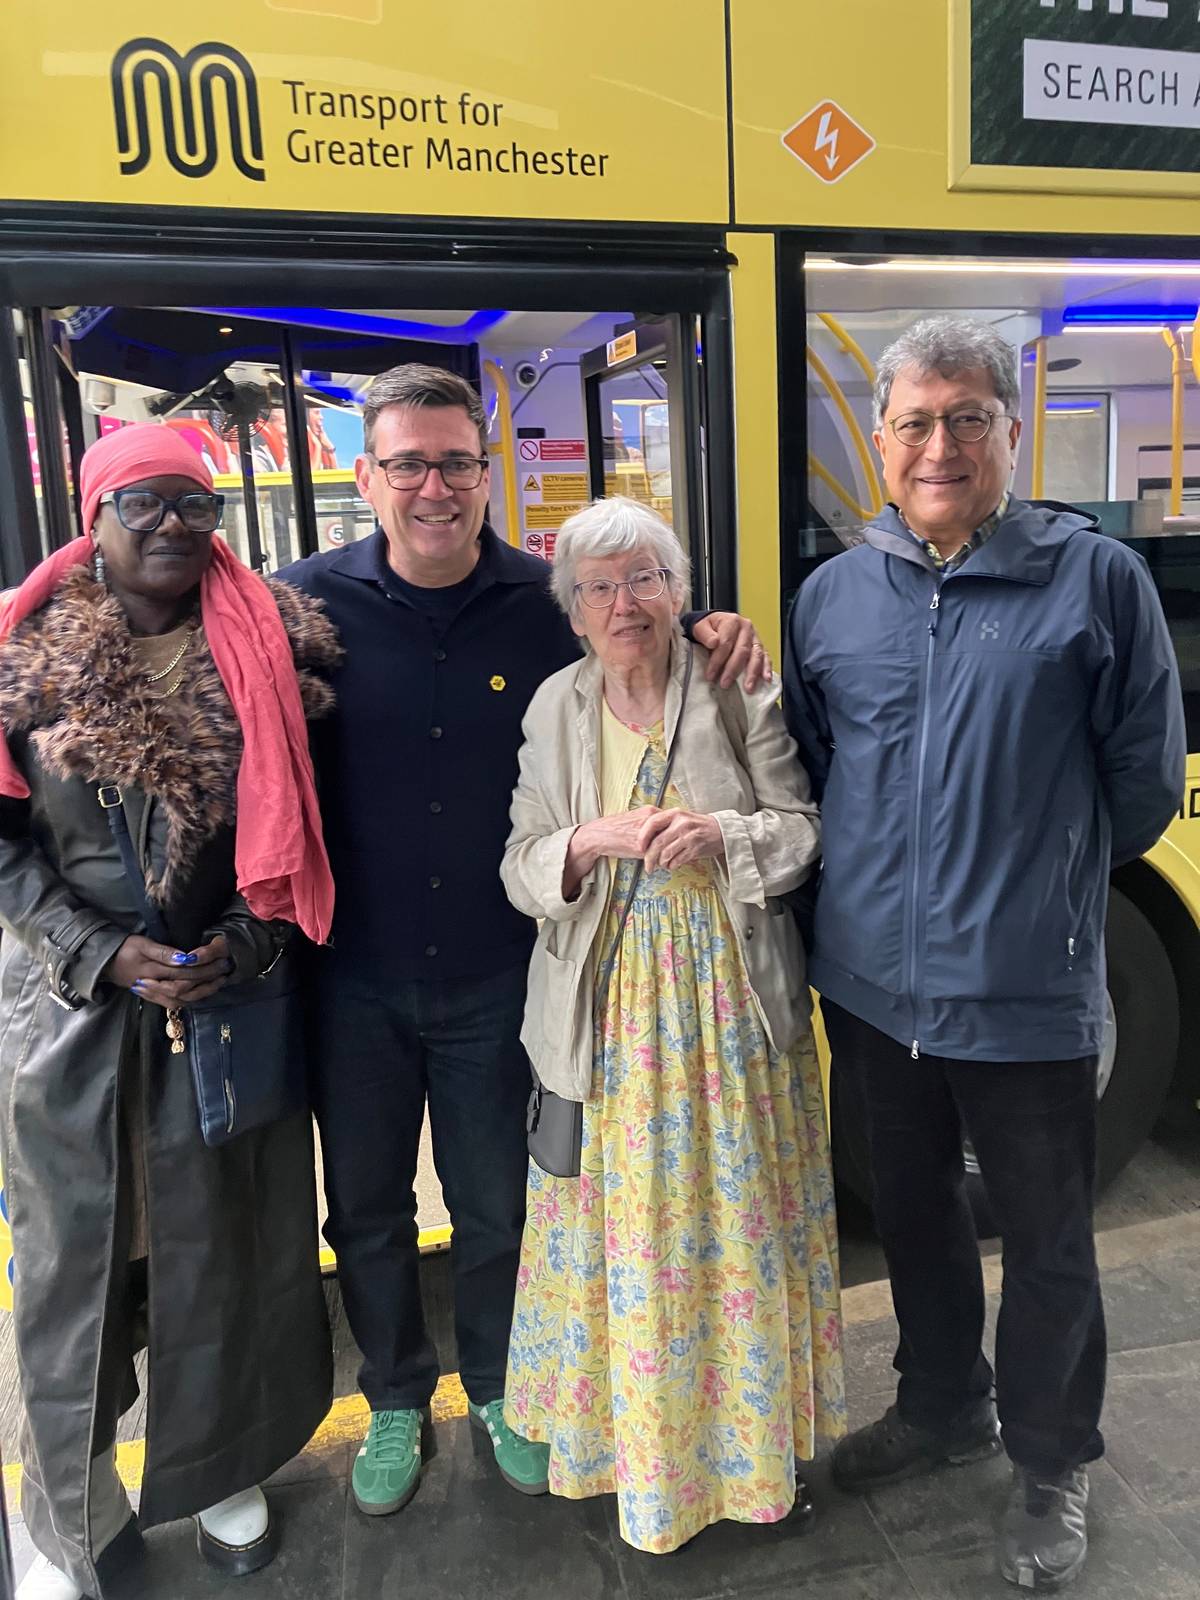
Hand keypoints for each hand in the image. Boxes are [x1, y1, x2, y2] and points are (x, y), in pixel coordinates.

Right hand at [105, 933, 233, 1009]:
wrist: (105, 964)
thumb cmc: (124, 950)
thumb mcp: (141, 944)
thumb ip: (163, 952)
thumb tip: (185, 958)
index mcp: (152, 972)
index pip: (182, 972)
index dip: (202, 967)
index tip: (218, 959)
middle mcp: (155, 987)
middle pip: (186, 987)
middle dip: (207, 979)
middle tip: (224, 968)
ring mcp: (155, 995)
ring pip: (184, 999)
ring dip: (204, 991)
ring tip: (220, 981)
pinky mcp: (155, 999)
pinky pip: (177, 1003)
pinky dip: (193, 999)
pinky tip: (205, 992)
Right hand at [563, 807, 672, 898]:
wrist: (598, 835)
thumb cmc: (616, 829)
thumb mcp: (636, 820)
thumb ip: (652, 825)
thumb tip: (669, 835)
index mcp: (650, 811)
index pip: (674, 823)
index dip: (675, 835)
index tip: (675, 844)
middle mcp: (650, 820)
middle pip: (673, 835)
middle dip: (674, 846)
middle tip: (673, 855)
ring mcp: (646, 834)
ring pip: (667, 847)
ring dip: (667, 856)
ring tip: (664, 863)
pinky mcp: (640, 847)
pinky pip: (657, 857)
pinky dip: (658, 863)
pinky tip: (653, 866)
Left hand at [643, 810, 724, 872]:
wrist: (720, 831)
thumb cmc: (696, 826)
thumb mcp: (681, 818)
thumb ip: (665, 825)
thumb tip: (644, 841)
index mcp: (675, 814)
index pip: (653, 823)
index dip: (642, 836)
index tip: (639, 847)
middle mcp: (681, 824)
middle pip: (657, 843)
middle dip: (649, 858)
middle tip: (647, 866)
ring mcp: (689, 837)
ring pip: (666, 854)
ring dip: (661, 863)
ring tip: (662, 865)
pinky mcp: (695, 849)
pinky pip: (677, 861)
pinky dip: (671, 866)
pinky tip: (672, 865)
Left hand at [692, 611, 772, 690]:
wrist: (717, 623)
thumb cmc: (708, 628)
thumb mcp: (700, 627)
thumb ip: (705, 635)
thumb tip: (713, 642)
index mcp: (732, 621)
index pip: (726, 642)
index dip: (717, 660)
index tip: (710, 675)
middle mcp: (746, 628)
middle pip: (742, 650)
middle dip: (733, 669)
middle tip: (725, 684)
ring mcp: (755, 637)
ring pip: (756, 655)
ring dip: (752, 673)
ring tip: (748, 688)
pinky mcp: (760, 646)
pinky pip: (766, 657)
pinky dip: (767, 669)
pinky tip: (766, 679)